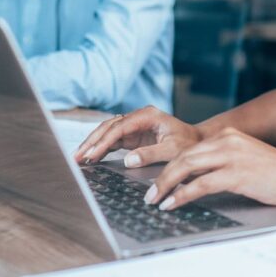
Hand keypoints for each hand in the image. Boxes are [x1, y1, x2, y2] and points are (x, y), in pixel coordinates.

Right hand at [73, 105, 202, 166]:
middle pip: (109, 126)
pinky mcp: (133, 135)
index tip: (92, 154)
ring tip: (79, 158)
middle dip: (92, 141)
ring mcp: (135, 126)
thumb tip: (128, 160)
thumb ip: (151, 154)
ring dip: (93, 144)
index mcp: (148, 116)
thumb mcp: (173, 150)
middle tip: (77, 156)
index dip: (104, 141)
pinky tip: (91, 157)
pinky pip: (112, 140)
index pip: (120, 127)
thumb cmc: (189, 144)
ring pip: (107, 132)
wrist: (198, 142)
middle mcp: (138, 117)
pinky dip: (101, 148)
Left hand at [143, 127, 275, 209]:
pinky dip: (183, 195)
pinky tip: (173, 203)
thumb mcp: (244, 160)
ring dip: (166, 185)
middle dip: (161, 176)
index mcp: (227, 136)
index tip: (155, 181)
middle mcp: (226, 141)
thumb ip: (221, 163)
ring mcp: (232, 156)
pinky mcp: (238, 174)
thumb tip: (193, 180)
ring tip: (155, 200)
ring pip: (186, 167)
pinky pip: (201, 184)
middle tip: (148, 194)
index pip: (188, 149)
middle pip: (182, 156)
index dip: (167, 165)